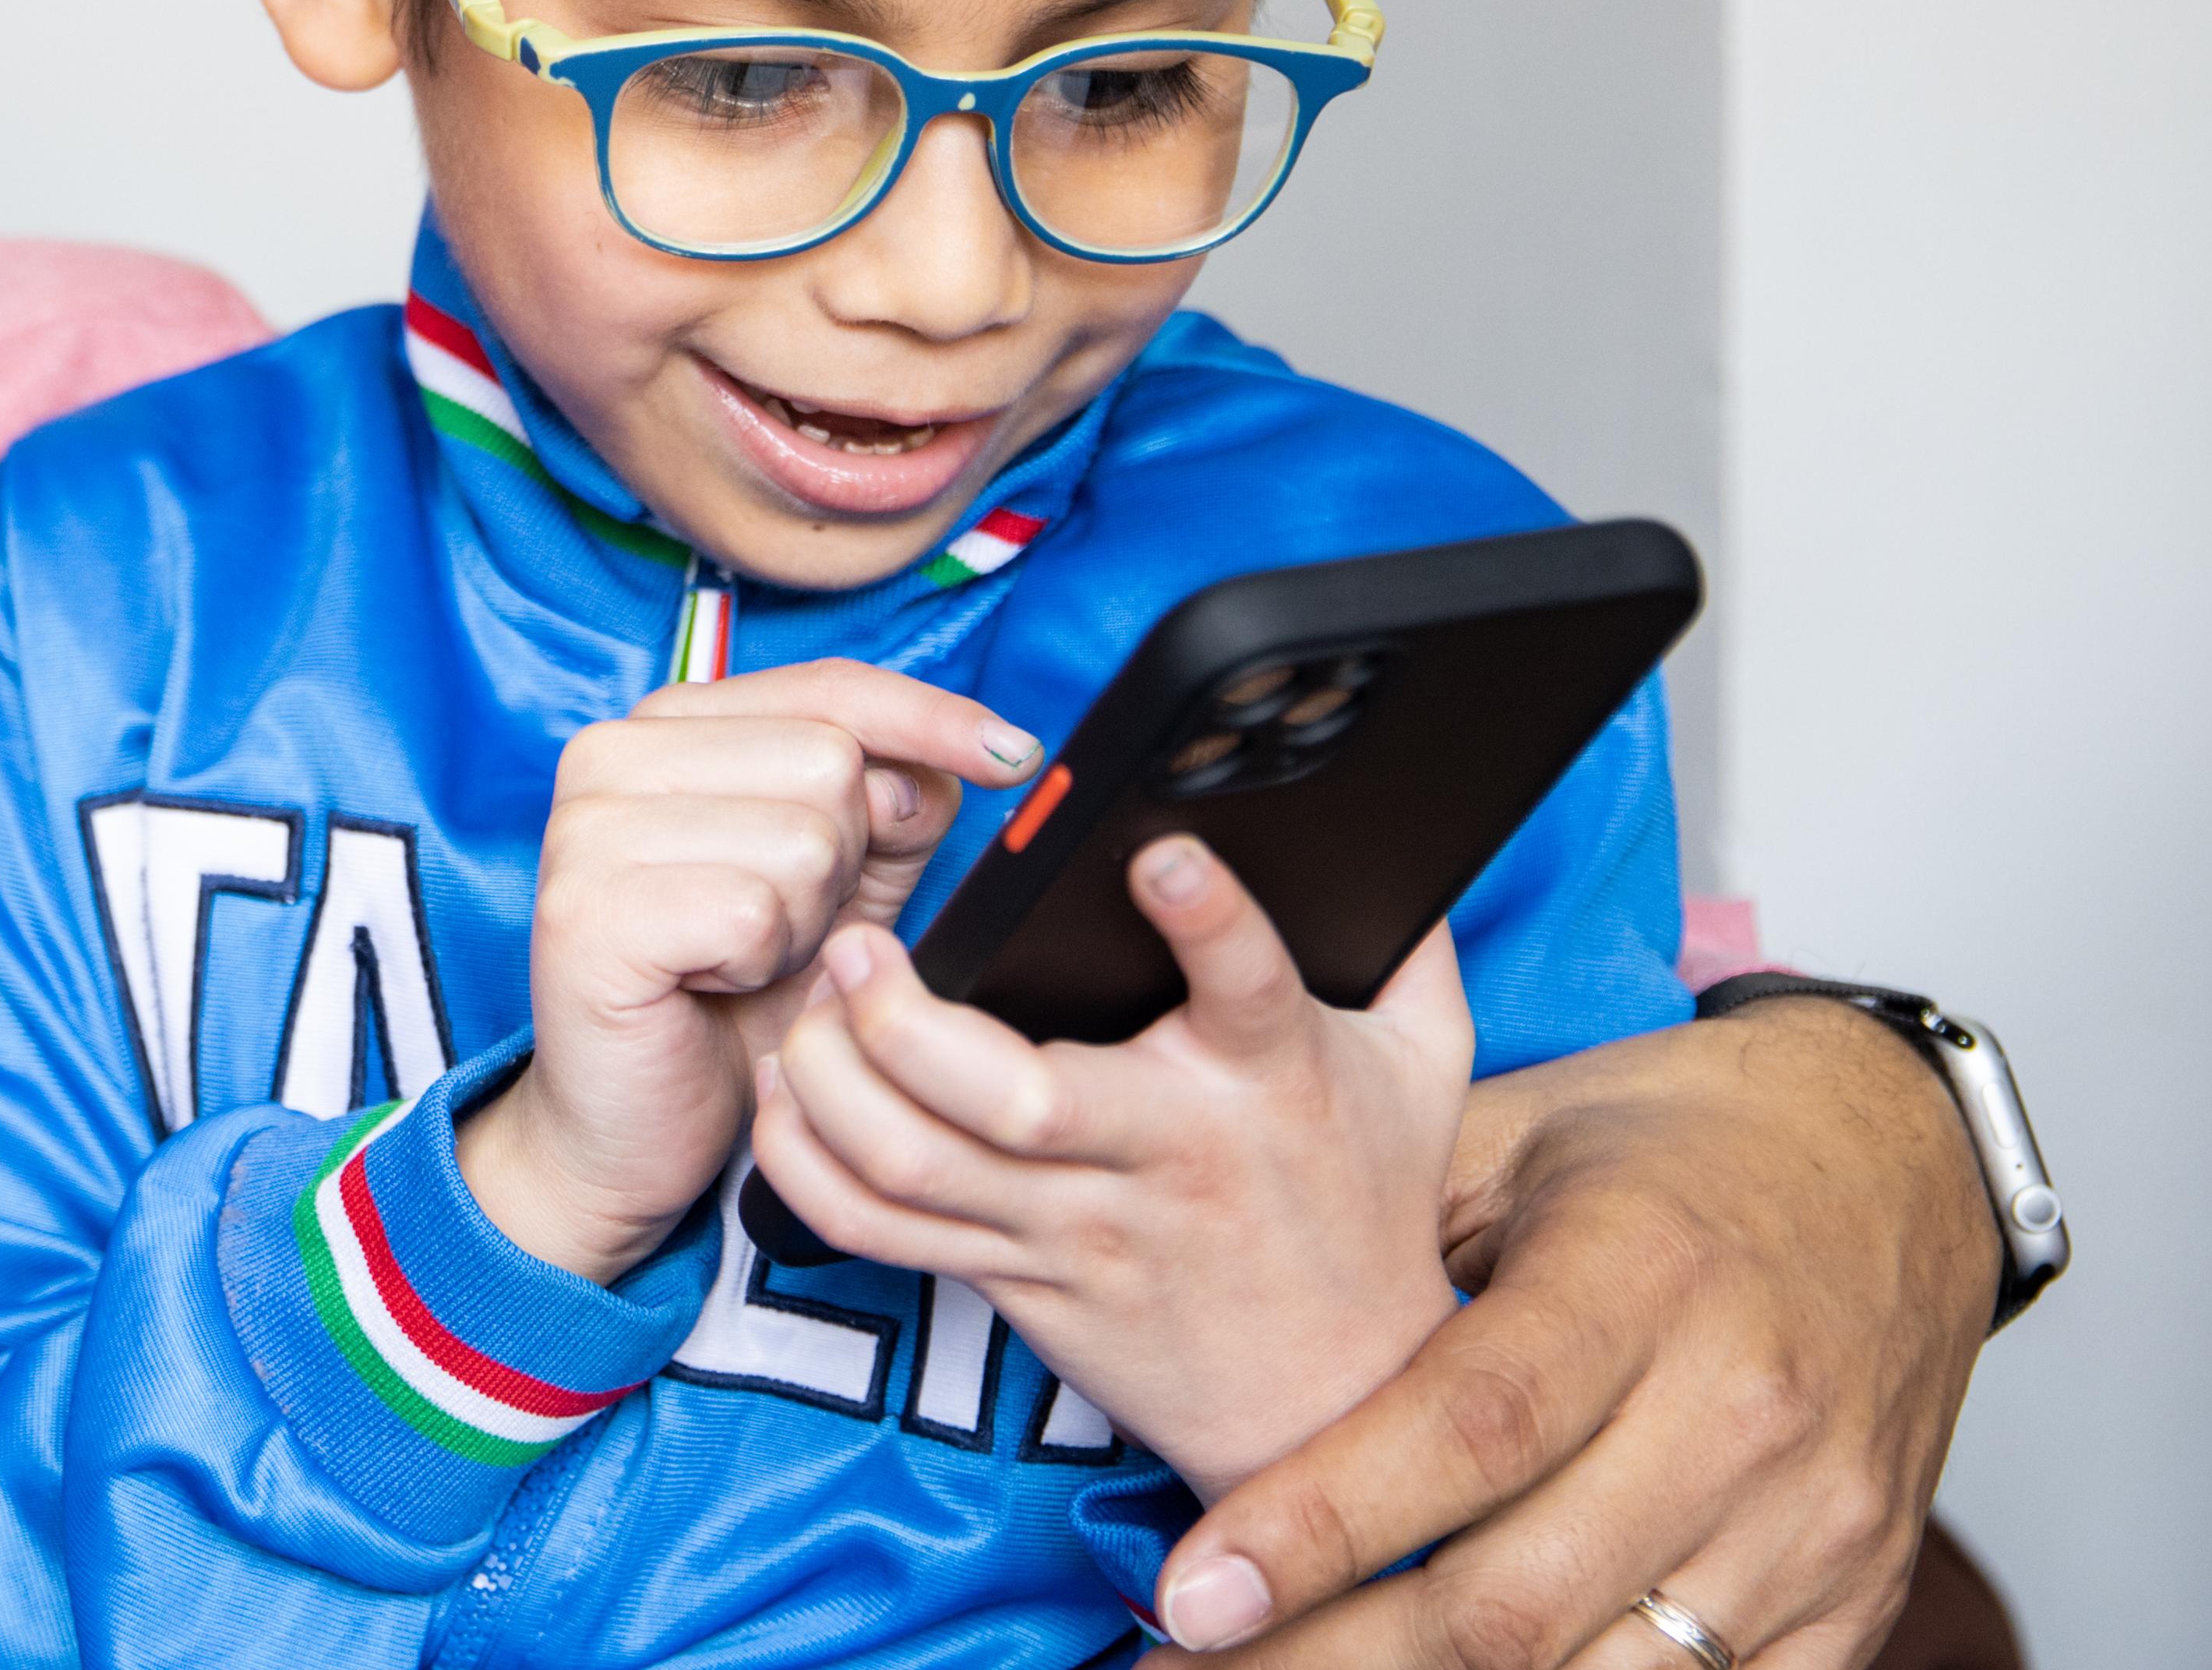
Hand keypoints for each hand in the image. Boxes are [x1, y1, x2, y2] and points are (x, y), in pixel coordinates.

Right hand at [458, 662, 1033, 1282]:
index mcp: (668, 726)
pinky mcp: (586, 911)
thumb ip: (892, 810)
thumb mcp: (839, 888)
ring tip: (741, 962)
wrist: (631, 1132)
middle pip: (831, 760)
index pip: (831, 687)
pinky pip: (752, 913)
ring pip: (803, 837)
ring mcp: (587, 827)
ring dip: (803, 925)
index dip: (932, 720)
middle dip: (844, 863)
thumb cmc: (732, 1003)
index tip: (1015, 757)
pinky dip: (757, 967)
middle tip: (778, 929)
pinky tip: (710, 987)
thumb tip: (957, 763)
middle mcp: (610, 753)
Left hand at [751, 836, 1471, 1498]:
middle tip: (856, 942)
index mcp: (1270, 1077)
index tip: (1157, 854)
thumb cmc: (1365, 1202)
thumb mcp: (1422, 1064)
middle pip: (1014, 1099)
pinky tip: (789, 1094)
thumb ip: (1403, 941)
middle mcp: (1163, 1154)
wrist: (1339, 1395)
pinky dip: (808, 1165)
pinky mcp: (1016, 1281)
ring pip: (916, 1166)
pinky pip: (882, 1232)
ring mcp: (1077, 1229)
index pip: (1248, 989)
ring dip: (832, 1080)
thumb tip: (1387, 816)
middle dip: (907, 1018)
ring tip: (809, 1004)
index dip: (1208, 918)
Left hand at [1138, 997, 1996, 1664]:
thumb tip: (1229, 1347)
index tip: (1195, 1593)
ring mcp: (1810, 1525)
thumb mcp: (1514, 1136)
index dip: (1320, 1525)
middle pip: (1515, 1599)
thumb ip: (1386, 1242)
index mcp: (1645, 1278)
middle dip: (1329, 1657)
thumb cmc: (1677, 1143)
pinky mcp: (1854, 1596)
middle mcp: (1741, 1414)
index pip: (1469, 1431)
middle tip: (1187, 1666)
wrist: (1901, 1159)